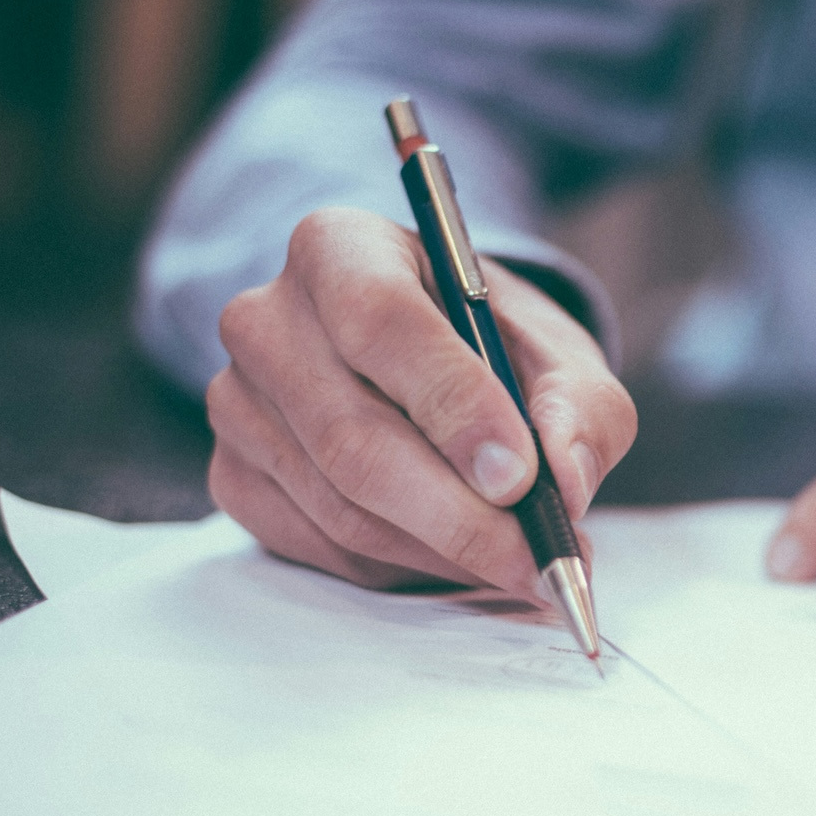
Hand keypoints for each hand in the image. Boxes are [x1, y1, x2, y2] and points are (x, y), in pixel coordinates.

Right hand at [205, 207, 634, 598]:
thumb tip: (566, 481)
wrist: (428, 365)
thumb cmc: (492, 347)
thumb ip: (581, 407)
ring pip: (341, 506)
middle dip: (459, 515)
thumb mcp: (559, 354)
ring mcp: (237, 403)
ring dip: (442, 551)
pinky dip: (402, 567)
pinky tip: (456, 555)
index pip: (381, 322)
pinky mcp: (234, 475)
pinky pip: (321, 546)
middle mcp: (267, 319)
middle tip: (539, 559)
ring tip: (520, 562)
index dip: (453, 405)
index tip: (519, 477)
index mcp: (340, 248)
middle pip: (353, 437)